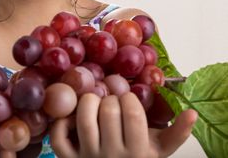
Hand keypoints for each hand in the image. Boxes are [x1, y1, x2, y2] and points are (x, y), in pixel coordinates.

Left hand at [49, 92, 196, 157]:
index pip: (131, 113)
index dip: (128, 99)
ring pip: (83, 120)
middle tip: (110, 100)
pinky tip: (70, 117)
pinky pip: (58, 137)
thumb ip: (176, 134)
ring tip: (93, 102)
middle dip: (109, 99)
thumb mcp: (158, 151)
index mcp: (137, 153)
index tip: (127, 100)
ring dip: (87, 102)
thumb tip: (192, 112)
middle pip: (108, 112)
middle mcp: (112, 156)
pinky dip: (60, 122)